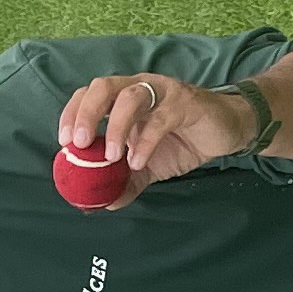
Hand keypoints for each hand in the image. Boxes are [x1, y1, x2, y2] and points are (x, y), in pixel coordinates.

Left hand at [57, 73, 249, 200]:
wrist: (228, 131)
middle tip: (78, 143)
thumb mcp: (149, 166)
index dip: (72, 114)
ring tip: (111, 157)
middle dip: (85, 113)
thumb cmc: (183, 140)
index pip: (88, 94)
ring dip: (114, 126)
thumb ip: (125, 182)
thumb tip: (101, 205)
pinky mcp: (186, 103)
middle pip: (103, 86)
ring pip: (130, 96)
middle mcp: (140, 87)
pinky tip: (139, 162)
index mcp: (124, 96)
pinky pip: (160, 118)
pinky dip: (145, 141)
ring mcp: (163, 92)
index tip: (64, 143)